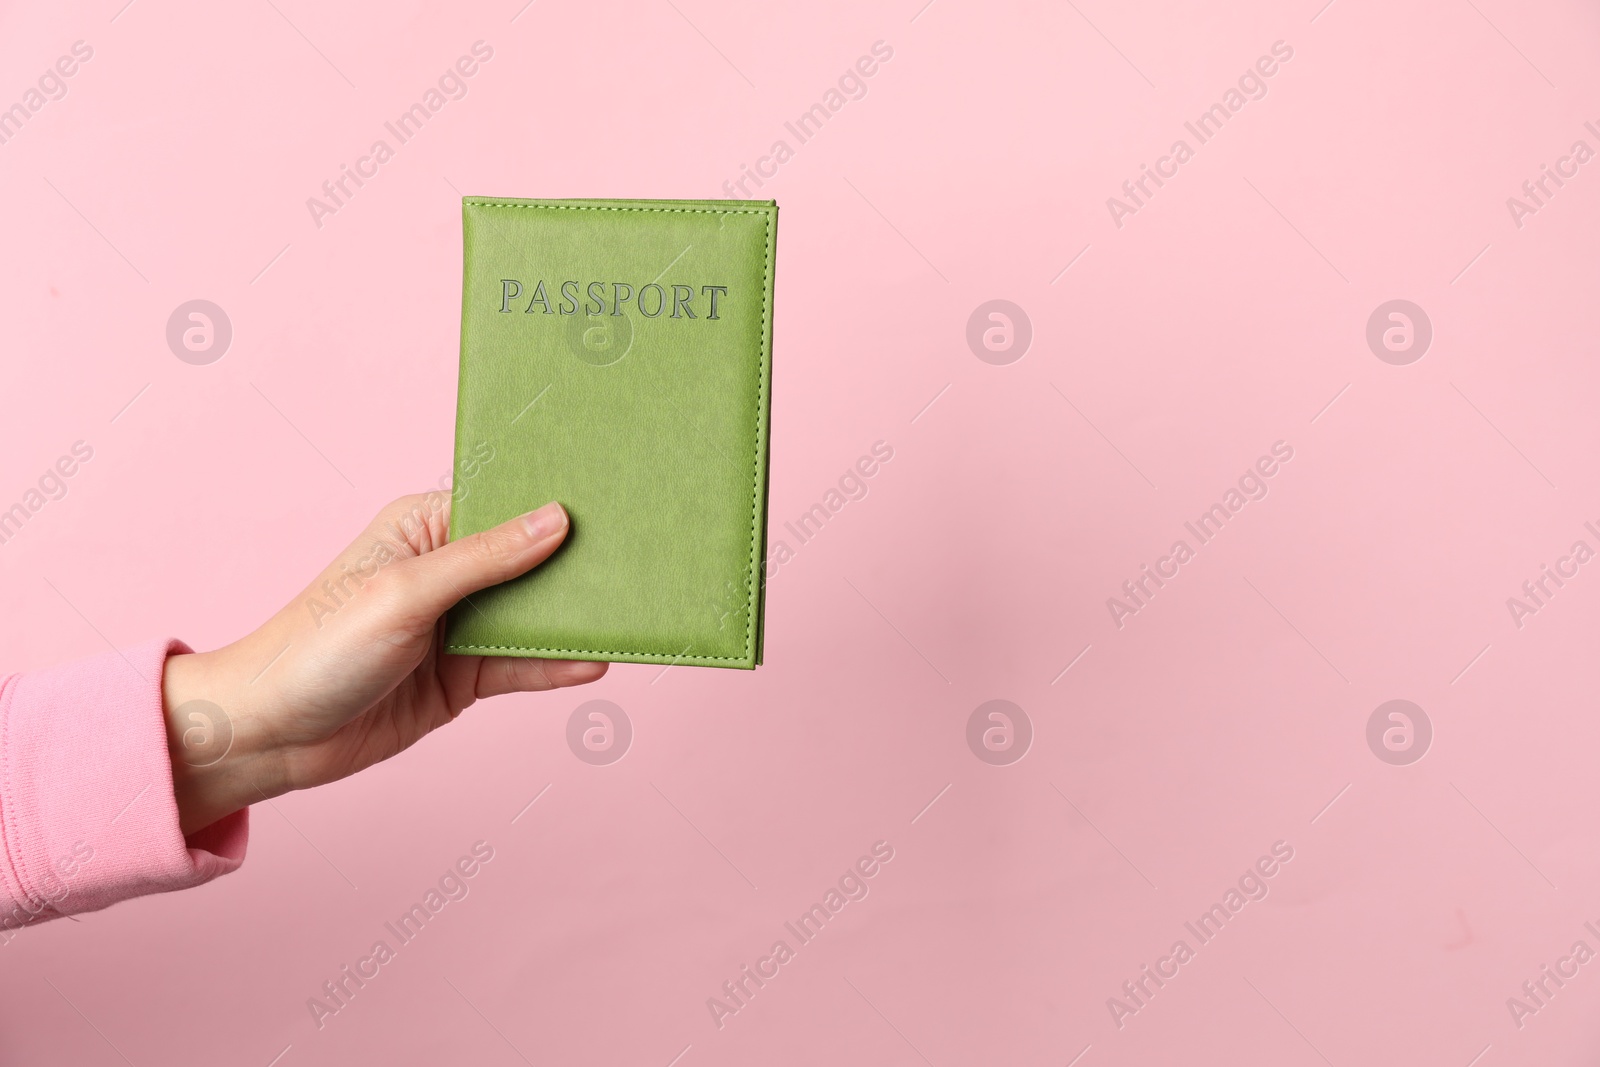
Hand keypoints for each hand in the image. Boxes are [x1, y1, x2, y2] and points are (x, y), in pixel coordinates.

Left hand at [160, 493, 607, 834]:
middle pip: (529, 563)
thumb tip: (556, 520)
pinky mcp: (462, 677)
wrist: (269, 736)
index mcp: (425, 527)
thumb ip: (485, 559)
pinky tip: (595, 661)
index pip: (507, 507)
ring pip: (532, 616)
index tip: (614, 505)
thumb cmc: (315, 649)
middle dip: (577, 566)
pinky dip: (556, 666)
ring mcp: (456, 626)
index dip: (558, 507)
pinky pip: (521, 666)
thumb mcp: (406, 593)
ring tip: (631, 613)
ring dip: (572, 619)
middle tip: (640, 560)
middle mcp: (446, 571)